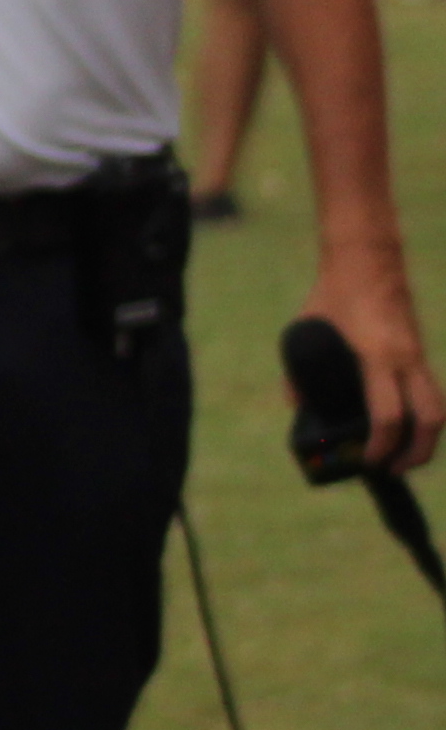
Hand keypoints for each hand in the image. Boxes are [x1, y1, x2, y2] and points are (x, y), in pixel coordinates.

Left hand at [307, 253, 441, 475]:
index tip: (369, 461)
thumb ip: (299, 371)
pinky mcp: (420, 351)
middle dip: (417, 452)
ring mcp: (417, 355)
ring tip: (403, 456)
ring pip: (438, 408)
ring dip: (427, 438)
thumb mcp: (304, 331)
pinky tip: (404, 427)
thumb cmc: (332, 293)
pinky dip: (423, 415)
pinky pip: (430, 392)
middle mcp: (405, 359)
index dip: (381, 445)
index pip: (388, 415)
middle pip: (430, 420)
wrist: (368, 259)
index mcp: (376, 356)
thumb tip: (298, 406)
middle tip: (393, 470)